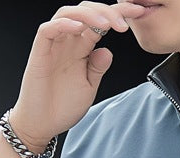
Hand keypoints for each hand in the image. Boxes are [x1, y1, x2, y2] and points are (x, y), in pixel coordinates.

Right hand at [10, 2, 146, 149]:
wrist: (42, 124)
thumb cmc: (62, 106)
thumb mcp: (89, 86)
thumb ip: (97, 68)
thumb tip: (108, 51)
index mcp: (81, 48)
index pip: (101, 23)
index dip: (119, 14)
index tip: (139, 13)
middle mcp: (67, 42)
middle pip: (86, 12)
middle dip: (107, 11)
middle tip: (124, 22)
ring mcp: (53, 45)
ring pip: (67, 14)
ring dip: (88, 15)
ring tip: (106, 23)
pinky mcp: (40, 52)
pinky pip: (48, 30)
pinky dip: (63, 25)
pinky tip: (78, 28)